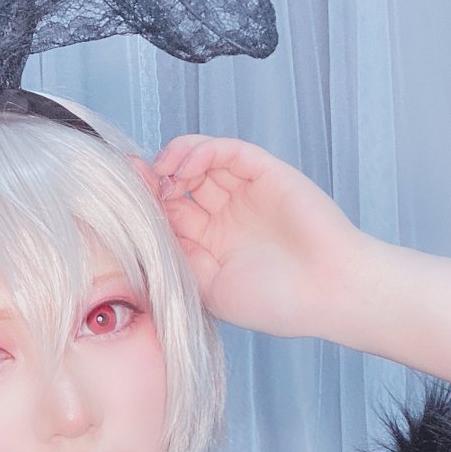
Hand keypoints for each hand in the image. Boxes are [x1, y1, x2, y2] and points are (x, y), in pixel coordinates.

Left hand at [144, 136, 370, 337]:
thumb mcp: (208, 287)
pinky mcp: (264, 173)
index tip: (120, 200)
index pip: (167, 216)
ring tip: (162, 175)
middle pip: (177, 185)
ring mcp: (243, 193)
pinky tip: (185, 166)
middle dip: (152, 180)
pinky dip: (201, 150)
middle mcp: (224, 216)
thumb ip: (176, 255)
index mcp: (209, 246)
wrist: (330, 292)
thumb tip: (141, 230)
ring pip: (199, 161)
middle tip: (134, 181)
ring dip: (173, 161)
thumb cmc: (276, 301)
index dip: (144, 205)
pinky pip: (227, 151)